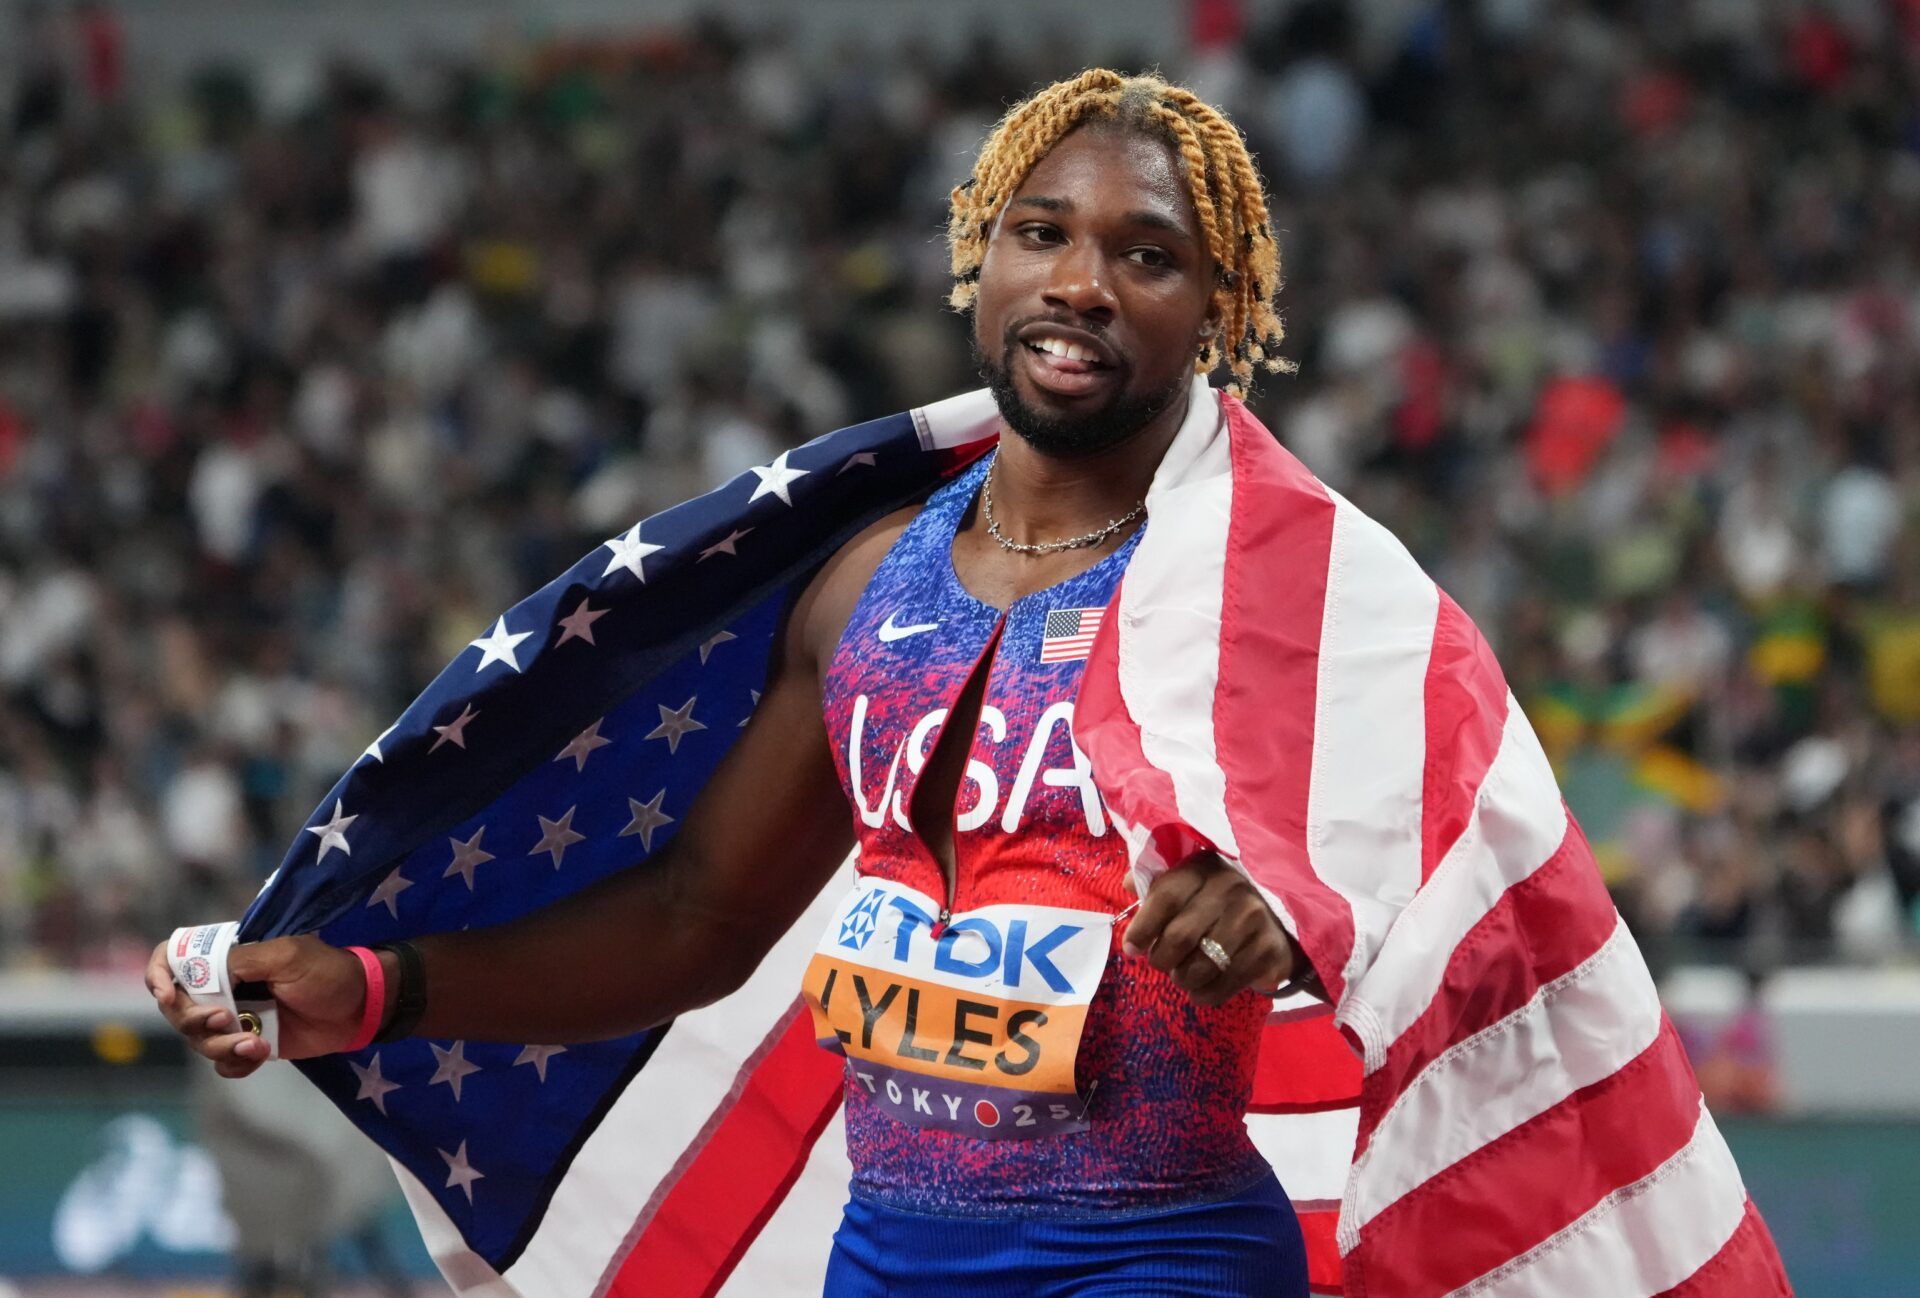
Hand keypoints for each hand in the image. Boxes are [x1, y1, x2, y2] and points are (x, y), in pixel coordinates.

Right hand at [146, 935, 369, 1076]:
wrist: (363, 1008)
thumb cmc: (329, 972)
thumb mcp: (287, 956)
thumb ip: (242, 962)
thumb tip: (201, 975)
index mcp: (229, 960)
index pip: (174, 960)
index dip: (158, 976)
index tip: (167, 995)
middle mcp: (225, 989)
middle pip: (179, 1010)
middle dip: (194, 1020)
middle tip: (226, 1020)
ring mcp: (236, 1019)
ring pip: (199, 1040)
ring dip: (219, 1046)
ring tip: (253, 1045)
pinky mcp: (250, 1045)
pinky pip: (224, 1063)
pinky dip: (235, 1063)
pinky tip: (259, 1055)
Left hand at [1121, 854, 1300, 1007]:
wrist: (1274, 923)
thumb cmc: (1215, 904)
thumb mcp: (1187, 884)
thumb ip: (1156, 884)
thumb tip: (1127, 885)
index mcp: (1204, 868)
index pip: (1166, 897)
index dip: (1143, 927)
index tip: (1131, 949)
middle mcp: (1231, 889)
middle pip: (1180, 936)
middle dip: (1161, 959)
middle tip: (1160, 963)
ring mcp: (1253, 919)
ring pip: (1200, 965)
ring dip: (1182, 978)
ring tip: (1183, 974)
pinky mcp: (1268, 950)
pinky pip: (1224, 985)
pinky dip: (1204, 994)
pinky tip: (1201, 989)